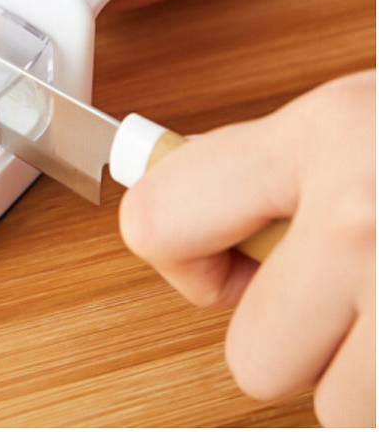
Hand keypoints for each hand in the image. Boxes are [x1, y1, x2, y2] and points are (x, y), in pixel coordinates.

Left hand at [119, 71, 375, 426]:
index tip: (220, 260)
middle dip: (294, 336)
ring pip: (335, 407)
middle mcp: (358, 216)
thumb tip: (176, 184)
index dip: (184, 259)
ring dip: (364, 371)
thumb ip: (275, 159)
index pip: (157, 220)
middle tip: (347, 292)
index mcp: (321, 132)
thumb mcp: (367, 113)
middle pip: (251, 356)